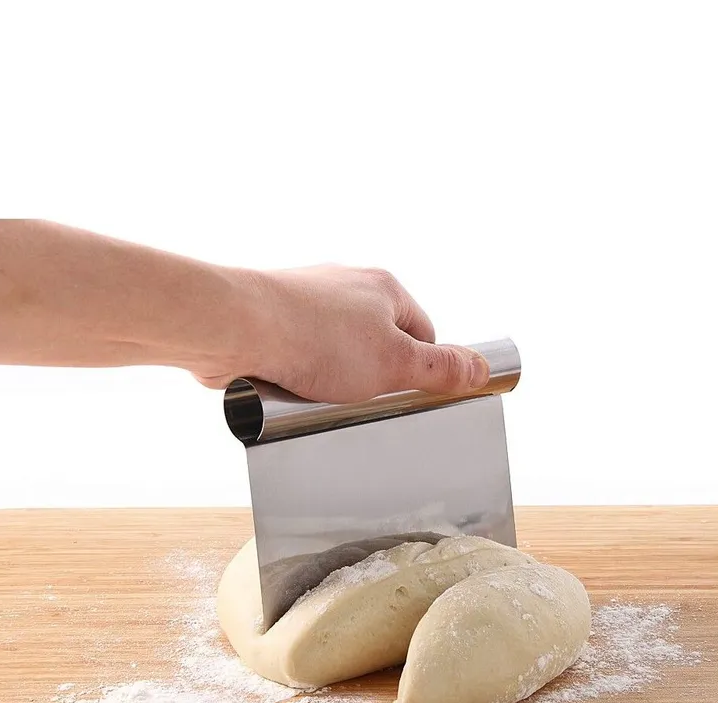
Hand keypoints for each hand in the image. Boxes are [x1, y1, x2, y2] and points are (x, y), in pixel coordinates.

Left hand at [192, 264, 490, 402]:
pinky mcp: (272, 319)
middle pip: (377, 343)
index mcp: (384, 287)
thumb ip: (440, 370)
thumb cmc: (315, 339)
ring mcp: (306, 299)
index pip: (423, 333)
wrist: (235, 327)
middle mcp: (346, 285)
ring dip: (332, 379)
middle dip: (372, 376)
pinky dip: (299, 375)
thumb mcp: (395, 364)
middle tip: (363, 401)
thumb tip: (482, 369)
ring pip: (336, 352)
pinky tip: (292, 391)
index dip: (420, 370)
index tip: (407, 394)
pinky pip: (299, 355)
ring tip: (321, 397)